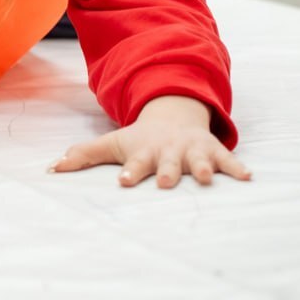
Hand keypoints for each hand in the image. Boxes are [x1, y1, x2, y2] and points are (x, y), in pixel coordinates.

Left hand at [49, 95, 251, 187]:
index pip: (135, 164)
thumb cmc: (139, 139)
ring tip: (209, 179)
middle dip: (168, 172)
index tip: (123, 181)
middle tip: (165, 182)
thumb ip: (83, 156)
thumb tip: (51, 168)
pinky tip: (249, 177)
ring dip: (204, 169)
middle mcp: (169, 152)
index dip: (130, 172)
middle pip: (168, 164)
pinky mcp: (212, 151)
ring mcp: (192, 151)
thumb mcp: (112, 144)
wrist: (172, 116)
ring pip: (199, 161)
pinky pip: (227, 160)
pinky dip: (237, 167)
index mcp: (144, 153)